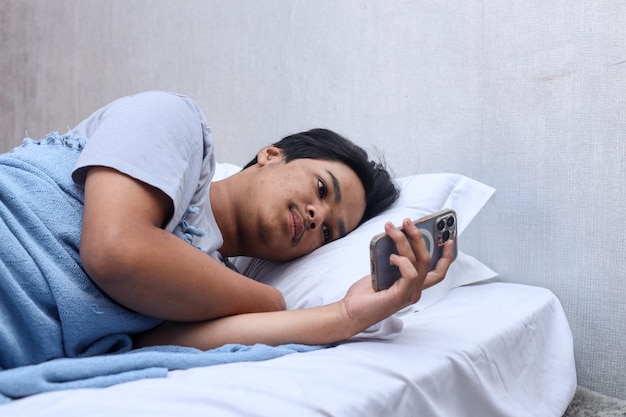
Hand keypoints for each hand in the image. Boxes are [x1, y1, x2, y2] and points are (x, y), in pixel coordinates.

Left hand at [340, 219, 452, 333]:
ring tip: (391, 228)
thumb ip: (394, 260)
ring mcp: (409, 294)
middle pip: (428, 260)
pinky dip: (402, 261)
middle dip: (419, 237)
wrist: (351, 312)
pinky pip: (410, 274)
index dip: (446, 256)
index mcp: (413, 285)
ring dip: (405, 241)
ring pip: (418, 262)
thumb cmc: (365, 295)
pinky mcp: (400, 297)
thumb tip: (398, 238)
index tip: (449, 239)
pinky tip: (391, 256)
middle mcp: (415, 290)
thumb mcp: (383, 271)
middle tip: (407, 222)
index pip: (437, 272)